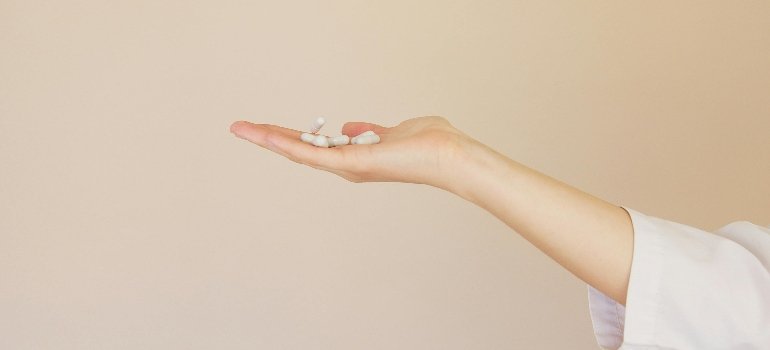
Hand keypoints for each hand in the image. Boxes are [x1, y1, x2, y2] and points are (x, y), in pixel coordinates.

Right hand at [229, 116, 474, 191]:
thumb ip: (368, 132)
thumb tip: (350, 127)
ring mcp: (347, 166)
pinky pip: (314, 153)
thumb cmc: (429, 145)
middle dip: (268, 139)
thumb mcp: (391, 132)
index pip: (313, 145)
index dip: (287, 136)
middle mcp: (346, 166)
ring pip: (299, 152)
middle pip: (299, 150)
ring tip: (242, 129)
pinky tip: (268, 135)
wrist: (449, 156)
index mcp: (353, 157)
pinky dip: (289, 144)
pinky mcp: (353, 162)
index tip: (264, 128)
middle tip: (239, 127)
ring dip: (268, 139)